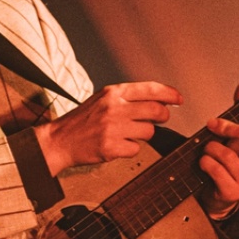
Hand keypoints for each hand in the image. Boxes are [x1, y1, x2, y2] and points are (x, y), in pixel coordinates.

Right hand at [38, 82, 181, 176]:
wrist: (59, 140)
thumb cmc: (83, 121)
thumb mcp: (103, 100)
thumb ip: (128, 98)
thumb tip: (159, 100)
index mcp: (113, 92)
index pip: (150, 89)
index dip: (169, 94)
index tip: (178, 99)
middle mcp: (114, 108)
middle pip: (156, 111)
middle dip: (162, 117)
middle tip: (157, 120)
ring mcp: (113, 128)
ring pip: (149, 132)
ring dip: (142, 135)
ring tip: (125, 134)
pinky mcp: (111, 147)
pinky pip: (136, 149)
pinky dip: (129, 149)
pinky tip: (116, 145)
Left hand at [200, 79, 238, 218]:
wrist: (218, 193)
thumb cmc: (229, 161)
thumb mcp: (237, 135)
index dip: (230, 127)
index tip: (213, 123)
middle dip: (222, 139)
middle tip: (211, 141)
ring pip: (226, 156)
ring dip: (210, 152)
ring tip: (208, 154)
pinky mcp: (233, 192)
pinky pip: (215, 169)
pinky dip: (205, 163)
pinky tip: (205, 165)